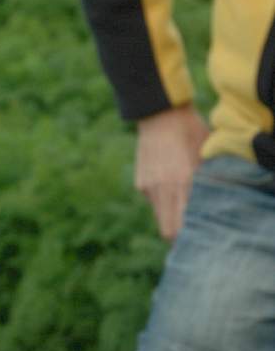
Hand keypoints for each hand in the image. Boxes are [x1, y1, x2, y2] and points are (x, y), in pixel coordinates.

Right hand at [134, 103, 209, 240]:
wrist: (160, 115)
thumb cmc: (191, 133)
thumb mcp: (205, 157)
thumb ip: (206, 183)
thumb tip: (209, 206)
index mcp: (182, 182)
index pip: (181, 226)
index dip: (189, 236)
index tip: (198, 235)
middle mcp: (162, 189)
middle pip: (167, 230)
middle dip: (178, 234)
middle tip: (190, 229)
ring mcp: (148, 187)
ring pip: (160, 216)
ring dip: (170, 215)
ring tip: (182, 201)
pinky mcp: (140, 183)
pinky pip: (154, 201)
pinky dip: (163, 199)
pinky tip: (169, 182)